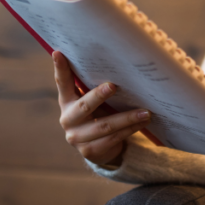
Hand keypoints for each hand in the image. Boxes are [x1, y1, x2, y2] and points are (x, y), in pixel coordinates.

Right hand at [54, 51, 151, 166]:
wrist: (98, 148)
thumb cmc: (96, 115)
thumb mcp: (90, 101)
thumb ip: (92, 87)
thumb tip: (114, 62)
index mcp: (66, 102)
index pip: (62, 83)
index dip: (59, 68)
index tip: (58, 52)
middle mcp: (68, 119)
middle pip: (84, 106)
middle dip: (99, 96)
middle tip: (114, 86)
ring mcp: (77, 138)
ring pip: (105, 126)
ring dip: (127, 118)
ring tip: (145, 112)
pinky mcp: (90, 151)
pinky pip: (113, 139)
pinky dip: (130, 130)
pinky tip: (142, 123)